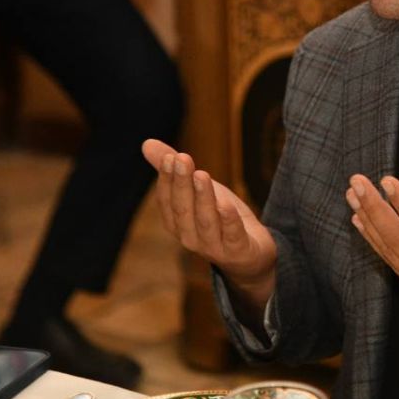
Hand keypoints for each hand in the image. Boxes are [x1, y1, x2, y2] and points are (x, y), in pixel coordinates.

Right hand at [142, 139, 277, 311]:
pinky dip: (228, 220)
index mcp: (177, 223)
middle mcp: (191, 237)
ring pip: (205, 222)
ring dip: (203, 198)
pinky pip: (232, 236)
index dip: (168, 179)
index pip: (167, 201)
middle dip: (182, 184)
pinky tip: (226, 204)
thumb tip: (147, 143)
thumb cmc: (220, 219)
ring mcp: (214, 247)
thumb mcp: (199, 190)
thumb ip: (175, 170)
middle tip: (182, 158)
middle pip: (183, 210)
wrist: (251, 255)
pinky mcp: (238, 251)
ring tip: (202, 174)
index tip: (171, 156)